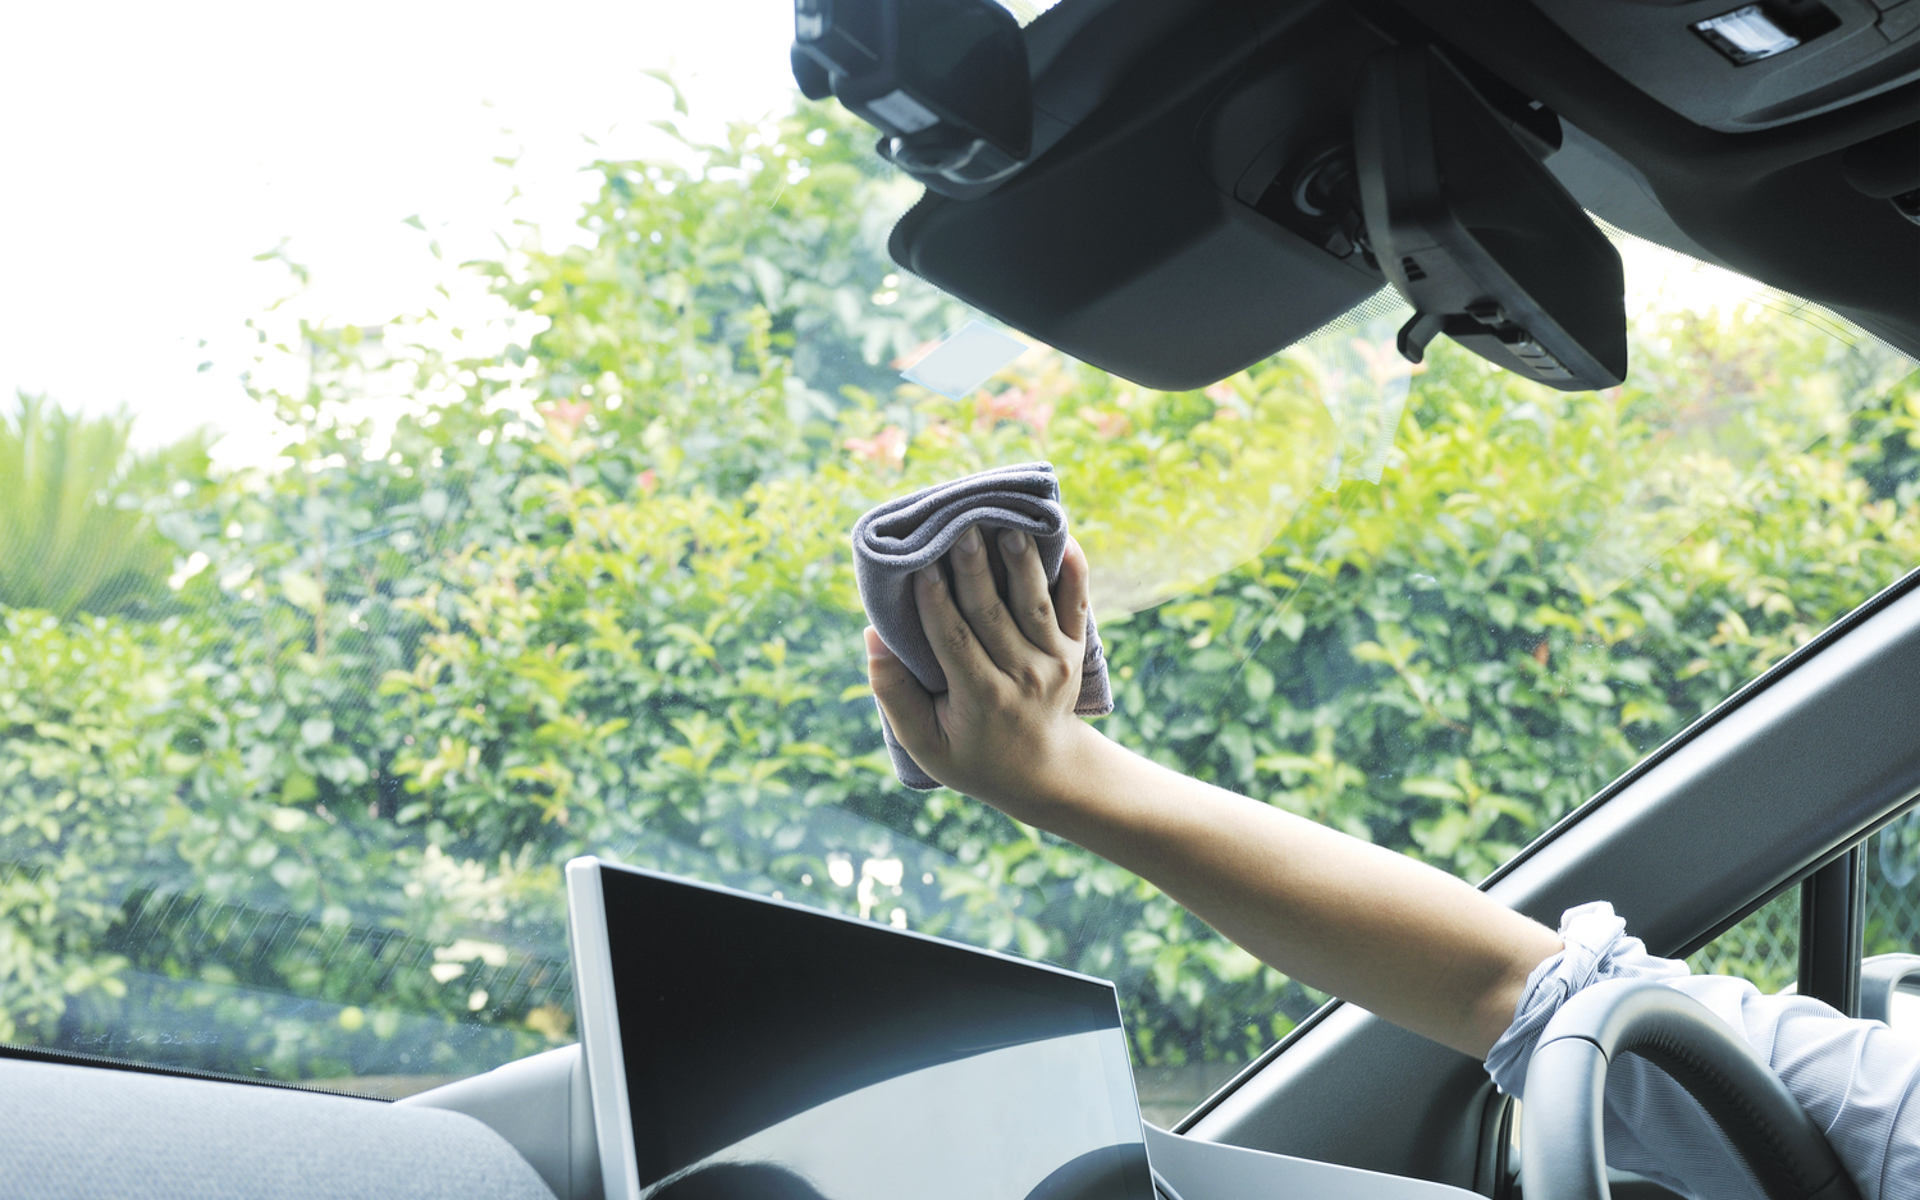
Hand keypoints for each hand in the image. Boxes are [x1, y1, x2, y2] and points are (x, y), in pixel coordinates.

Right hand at [865, 527, 1101, 816]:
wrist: (1043, 772)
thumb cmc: (971, 756)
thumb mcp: (924, 742)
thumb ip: (894, 694)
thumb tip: (873, 639)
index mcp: (982, 697)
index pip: (953, 640)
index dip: (935, 602)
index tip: (920, 566)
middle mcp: (1023, 676)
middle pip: (993, 613)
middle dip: (974, 568)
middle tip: (960, 527)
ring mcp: (1054, 661)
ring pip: (1034, 602)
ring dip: (1021, 561)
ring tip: (1008, 524)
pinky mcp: (1075, 649)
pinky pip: (1076, 603)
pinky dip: (1072, 570)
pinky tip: (1063, 536)